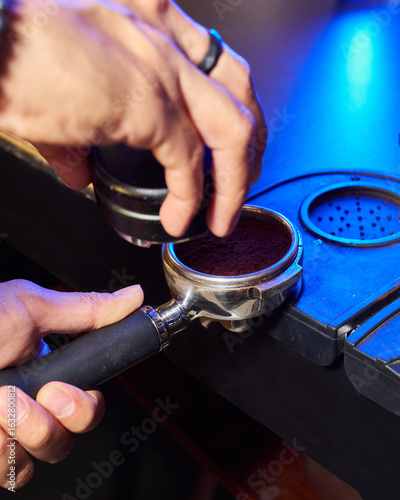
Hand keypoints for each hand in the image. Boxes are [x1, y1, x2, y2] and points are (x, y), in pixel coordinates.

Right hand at [0, 0, 257, 236]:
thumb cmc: (14, 54)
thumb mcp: (64, 90)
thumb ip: (82, 136)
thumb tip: (82, 172)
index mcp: (150, 21)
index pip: (215, 63)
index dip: (231, 106)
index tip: (227, 147)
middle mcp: (164, 37)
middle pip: (241, 90)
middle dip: (249, 145)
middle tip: (240, 183)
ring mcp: (162, 68)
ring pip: (234, 128)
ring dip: (234, 180)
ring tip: (222, 215)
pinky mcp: (148, 104)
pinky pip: (189, 163)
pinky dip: (191, 199)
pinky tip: (178, 219)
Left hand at [0, 279, 143, 488]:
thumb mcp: (28, 309)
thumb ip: (85, 309)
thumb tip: (133, 297)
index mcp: (47, 370)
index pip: (89, 400)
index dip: (85, 404)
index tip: (64, 391)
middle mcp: (32, 404)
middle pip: (73, 435)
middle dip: (58, 419)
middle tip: (39, 396)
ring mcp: (8, 432)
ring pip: (44, 456)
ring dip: (22, 431)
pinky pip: (11, 471)